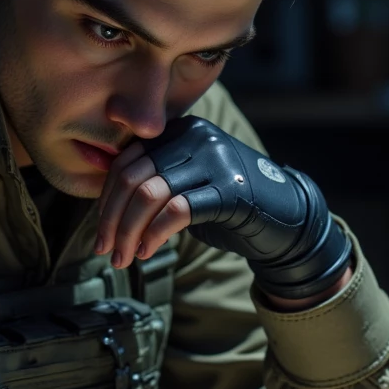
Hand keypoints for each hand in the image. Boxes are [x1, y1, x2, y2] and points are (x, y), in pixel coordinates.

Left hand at [97, 117, 351, 300]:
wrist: (286, 220)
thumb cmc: (229, 206)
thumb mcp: (187, 184)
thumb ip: (153, 183)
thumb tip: (105, 208)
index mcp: (180, 131)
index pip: (126, 161)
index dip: (106, 200)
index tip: (102, 233)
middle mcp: (196, 136)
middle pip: (133, 176)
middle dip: (112, 219)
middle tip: (107, 251)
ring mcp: (215, 160)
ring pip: (150, 194)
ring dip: (129, 232)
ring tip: (124, 257)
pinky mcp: (231, 191)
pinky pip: (177, 210)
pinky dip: (155, 234)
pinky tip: (148, 251)